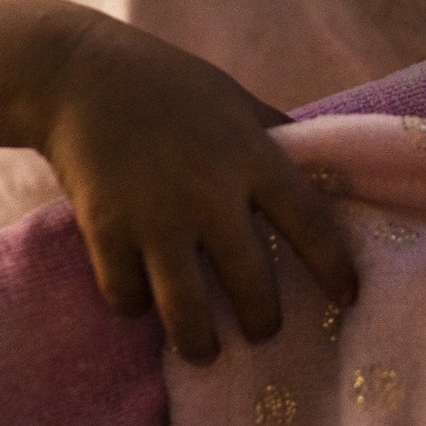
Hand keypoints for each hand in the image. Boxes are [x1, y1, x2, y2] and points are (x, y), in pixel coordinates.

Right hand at [35, 16, 355, 362]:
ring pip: (187, 311)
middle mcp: (209, 192)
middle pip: (251, 285)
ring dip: (200, 342)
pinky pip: (128, 295)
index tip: (348, 299)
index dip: (334, 267)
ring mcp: (154, 216)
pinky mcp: (105, 231)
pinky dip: (135, 305)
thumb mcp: (235, 99)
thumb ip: (275, 136)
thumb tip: (323, 168)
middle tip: (261, 331)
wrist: (77, 74)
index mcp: (250, 155)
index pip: (309, 221)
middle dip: (263, 322)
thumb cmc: (167, 83)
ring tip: (205, 350)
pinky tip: (142, 301)